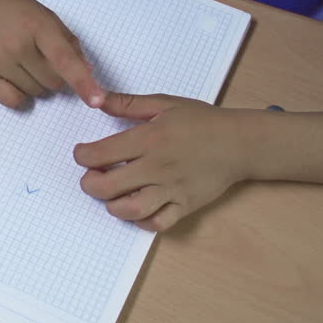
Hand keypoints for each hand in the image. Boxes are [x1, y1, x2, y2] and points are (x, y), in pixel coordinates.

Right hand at [0, 0, 104, 108]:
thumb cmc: (9, 7)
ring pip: (35, 93)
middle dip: (56, 78)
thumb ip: (67, 40)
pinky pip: (13, 101)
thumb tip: (87, 70)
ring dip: (38, 85)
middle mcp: (18, 45)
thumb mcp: (42, 14)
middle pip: (53, 82)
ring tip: (24, 65)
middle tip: (42, 61)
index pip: (65, 60)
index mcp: (38, 25)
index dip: (83, 82)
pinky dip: (21, 96)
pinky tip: (15, 81)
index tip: (97, 101)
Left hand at [73, 93, 255, 231]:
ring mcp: (172, 189)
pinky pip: (158, 223)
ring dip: (112, 206)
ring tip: (112, 195)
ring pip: (131, 209)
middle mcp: (157, 166)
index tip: (82, 154)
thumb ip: (127, 103)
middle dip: (90, 184)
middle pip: (108, 186)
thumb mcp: (164, 103)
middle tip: (91, 177)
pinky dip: (142, 222)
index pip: (101, 153)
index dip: (83, 156)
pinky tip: (137, 209)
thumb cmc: (201, 121)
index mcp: (149, 139)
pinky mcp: (185, 205)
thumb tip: (97, 99)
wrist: (241, 142)